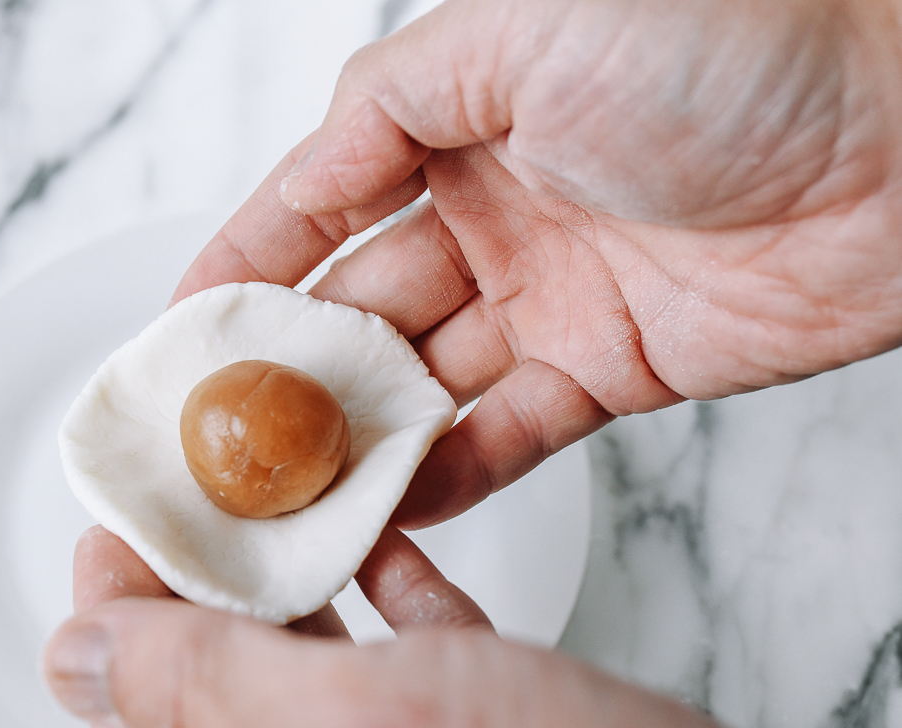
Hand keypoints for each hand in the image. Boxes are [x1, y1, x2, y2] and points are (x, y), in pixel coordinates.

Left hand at [45, 526, 901, 727]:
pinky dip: (394, 583)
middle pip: (224, 680)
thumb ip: (195, 694)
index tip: (121, 505)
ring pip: (319, 658)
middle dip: (207, 573)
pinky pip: (410, 650)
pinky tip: (387, 525)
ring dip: (301, 568)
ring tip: (283, 478)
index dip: (116, 603)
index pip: (139, 716)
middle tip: (206, 471)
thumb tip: (70, 655)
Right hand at [174, 0, 901, 528]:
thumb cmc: (725, 43)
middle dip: (291, 367)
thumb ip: (388, 104)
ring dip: (359, 433)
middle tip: (223, 432)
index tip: (183, 327)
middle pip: (364, 306)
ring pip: (426, 380)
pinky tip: (394, 501)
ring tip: (291, 486)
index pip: (322, 204)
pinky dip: (453, 468)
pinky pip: (511, 430)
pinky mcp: (615, 368)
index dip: (247, 263)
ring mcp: (553, 295)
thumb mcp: (516, 30)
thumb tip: (303, 175)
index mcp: (462, 120)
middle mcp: (498, 209)